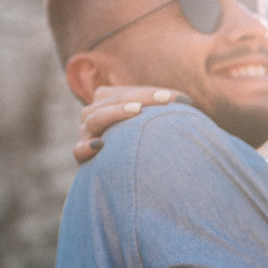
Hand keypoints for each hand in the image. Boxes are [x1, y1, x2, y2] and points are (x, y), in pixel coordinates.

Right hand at [73, 85, 189, 163]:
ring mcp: (85, 133)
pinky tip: (101, 145)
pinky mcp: (81, 155)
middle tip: (165, 99)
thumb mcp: (148, 124)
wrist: (119, 174)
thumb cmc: (141, 145)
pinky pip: (79, 150)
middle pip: (114, 100)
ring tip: (137, 110)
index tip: (182, 99)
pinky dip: (86, 147)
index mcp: (108, 100)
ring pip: (95, 118)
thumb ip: (161, 110)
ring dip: (115, 113)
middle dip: (141, 97)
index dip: (154, 93)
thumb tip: (188, 100)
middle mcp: (93, 113)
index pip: (131, 93)